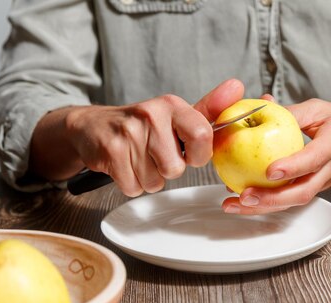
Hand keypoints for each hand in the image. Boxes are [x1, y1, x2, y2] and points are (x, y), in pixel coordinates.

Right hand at [30, 79, 243, 195]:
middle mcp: (151, 114)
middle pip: (175, 168)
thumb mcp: (175, 115)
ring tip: (137, 159)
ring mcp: (128, 133)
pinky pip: (133, 187)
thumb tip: (238, 87)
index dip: (198, 155)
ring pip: (154, 181)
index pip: (203, 135)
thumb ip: (209, 109)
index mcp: (172, 105)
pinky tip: (124, 165)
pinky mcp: (111, 152)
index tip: (188, 153)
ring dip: (147, 178)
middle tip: (154, 154)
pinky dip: (130, 184)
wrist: (92, 127)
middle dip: (166, 170)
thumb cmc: (142, 126)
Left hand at [222, 97, 330, 214]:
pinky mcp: (312, 191)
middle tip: (243, 196)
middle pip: (302, 191)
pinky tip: (241, 202)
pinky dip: (265, 204)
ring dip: (263, 207)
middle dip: (272, 199)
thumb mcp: (321, 109)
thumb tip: (260, 106)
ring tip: (233, 205)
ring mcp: (322, 184)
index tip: (270, 171)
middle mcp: (329, 169)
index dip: (293, 166)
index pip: (314, 158)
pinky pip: (289, 201)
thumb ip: (292, 112)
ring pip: (293, 202)